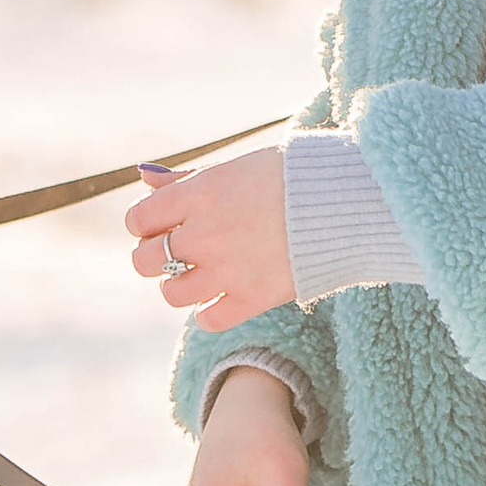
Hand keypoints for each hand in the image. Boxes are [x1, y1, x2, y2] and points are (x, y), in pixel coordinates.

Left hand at [124, 147, 292, 329]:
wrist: (347, 202)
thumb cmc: (291, 176)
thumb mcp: (235, 166)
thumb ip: (187, 177)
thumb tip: (146, 178)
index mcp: (200, 194)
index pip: (138, 219)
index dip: (145, 223)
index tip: (162, 223)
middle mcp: (206, 233)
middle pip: (145, 259)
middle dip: (154, 255)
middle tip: (177, 250)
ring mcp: (227, 269)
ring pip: (171, 293)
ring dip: (180, 285)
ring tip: (201, 274)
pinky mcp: (252, 298)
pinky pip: (207, 319)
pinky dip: (210, 312)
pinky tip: (224, 296)